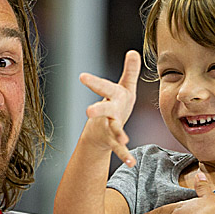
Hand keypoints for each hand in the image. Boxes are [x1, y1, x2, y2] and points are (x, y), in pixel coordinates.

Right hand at [79, 50, 140, 166]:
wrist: (100, 133)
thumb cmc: (116, 106)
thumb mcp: (124, 88)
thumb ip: (129, 72)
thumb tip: (133, 51)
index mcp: (113, 96)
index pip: (104, 87)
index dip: (93, 82)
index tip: (81, 77)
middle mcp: (108, 112)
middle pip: (103, 109)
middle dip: (97, 109)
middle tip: (87, 112)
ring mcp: (109, 127)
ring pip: (113, 130)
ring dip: (118, 135)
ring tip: (124, 140)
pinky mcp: (112, 140)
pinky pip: (119, 148)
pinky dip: (125, 155)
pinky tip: (131, 163)